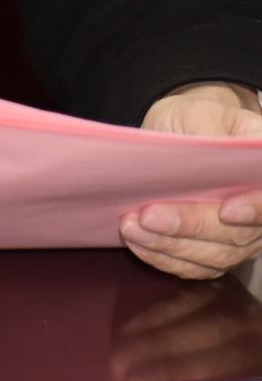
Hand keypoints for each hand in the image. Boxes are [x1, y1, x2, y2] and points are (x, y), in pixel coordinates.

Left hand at [121, 83, 261, 279]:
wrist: (184, 134)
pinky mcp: (213, 253)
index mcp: (261, 171)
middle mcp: (257, 211)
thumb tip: (206, 153)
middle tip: (149, 215)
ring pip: (212, 255)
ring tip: (132, 227)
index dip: (255, 210)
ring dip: (169, 245)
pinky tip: (138, 242)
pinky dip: (163, 256)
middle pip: (235, 234)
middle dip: (189, 226)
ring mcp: (239, 237)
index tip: (226, 211)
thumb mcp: (203, 114)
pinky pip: (193, 266)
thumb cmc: (197, 120)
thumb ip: (209, 135)